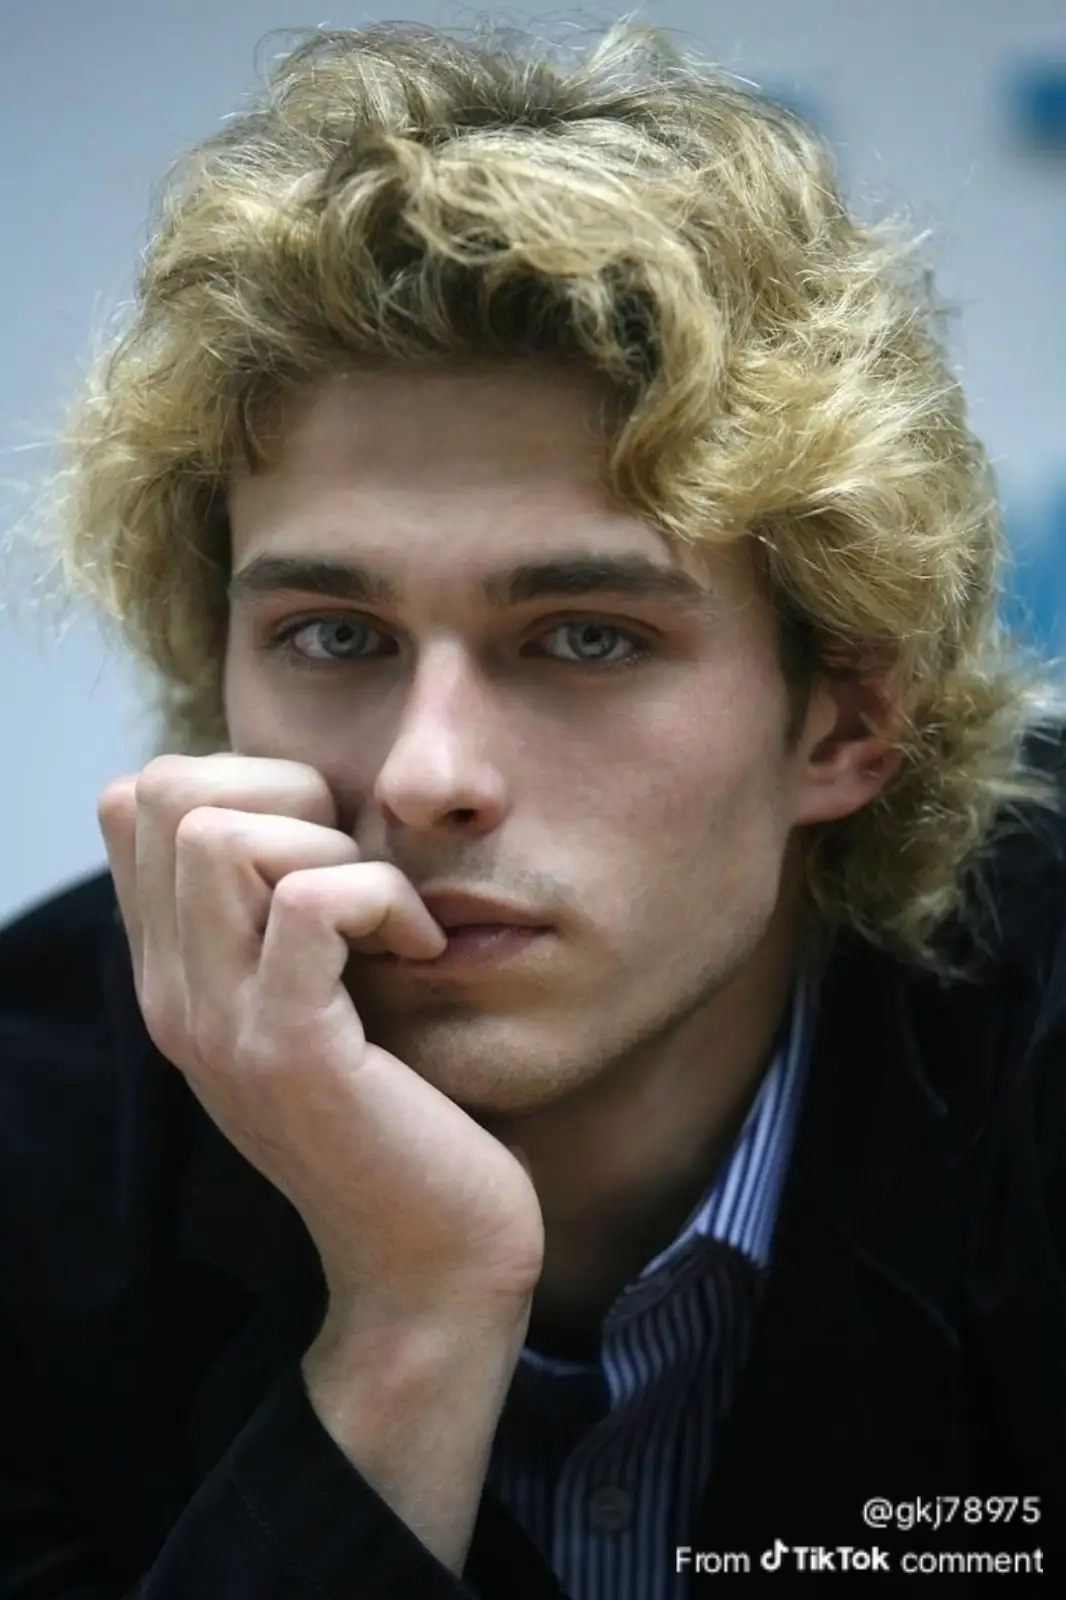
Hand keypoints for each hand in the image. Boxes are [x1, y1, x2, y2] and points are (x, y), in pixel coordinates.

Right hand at [97, 753, 544, 1328]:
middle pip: (162, 792)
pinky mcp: (288, 1052)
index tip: (325, 847)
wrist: (432, 1265)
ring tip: (387, 916)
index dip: (243, 781)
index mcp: (175, 973)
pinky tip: (421, 949)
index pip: (137, 800)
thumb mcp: (321, 998)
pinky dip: (383, 896)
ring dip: (331, 845)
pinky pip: (312, 900)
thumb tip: (308, 800)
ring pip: (218, 834)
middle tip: (355, 869)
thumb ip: (283, 915)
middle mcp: (171, 994)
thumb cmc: (403, 1114)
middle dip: (283, 791)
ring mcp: (218, 1024)